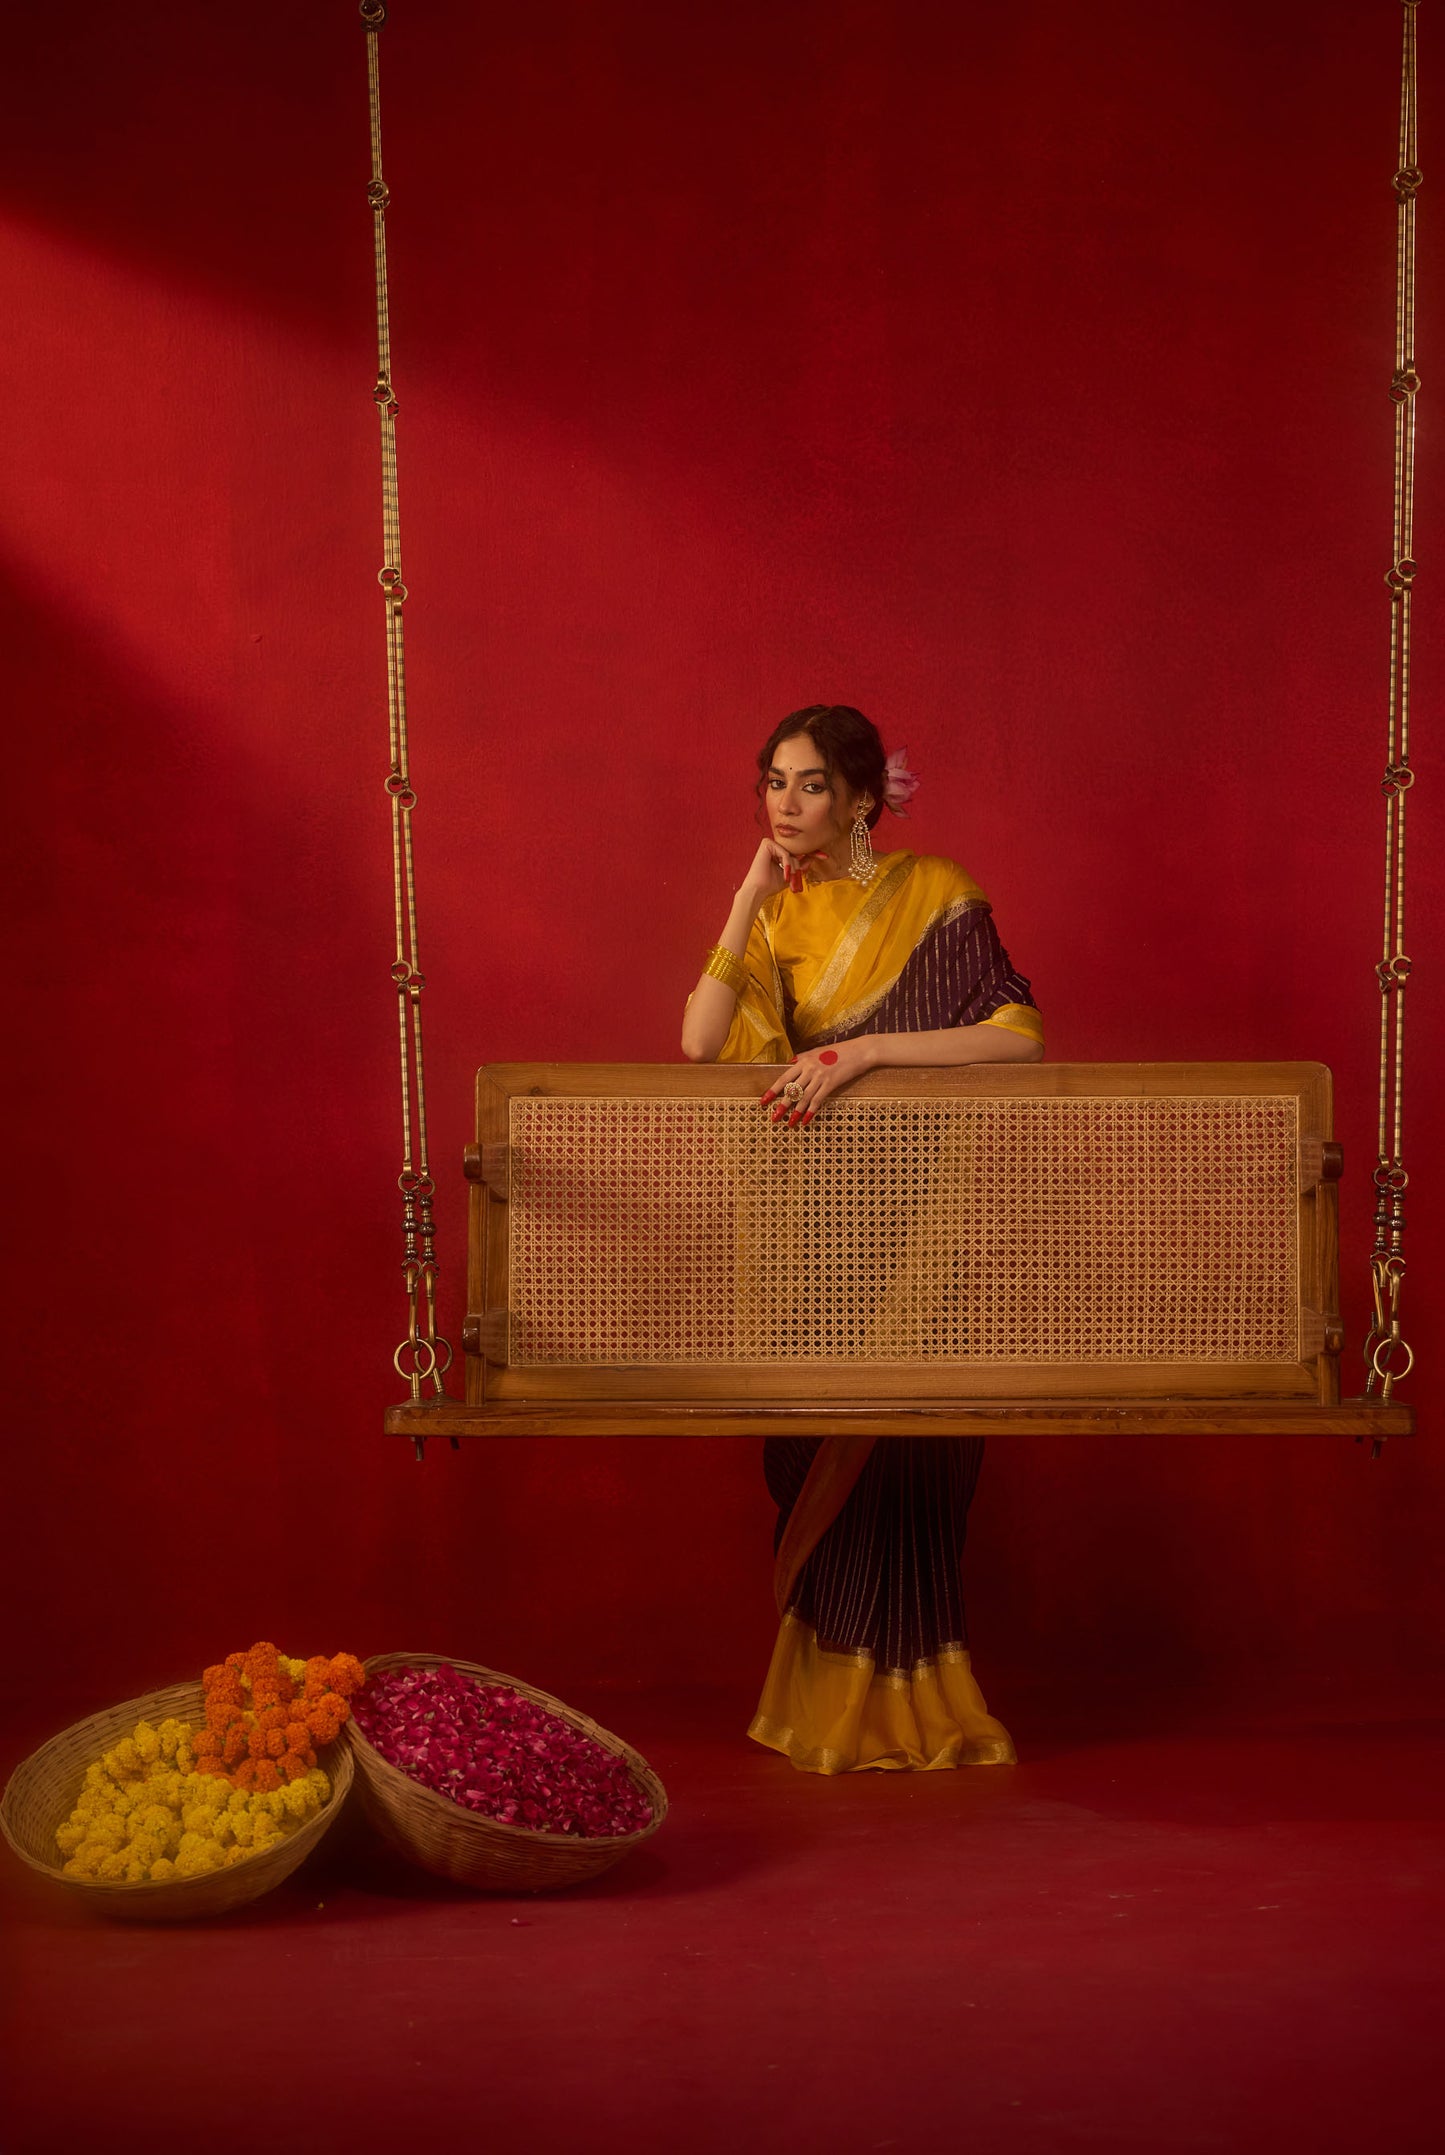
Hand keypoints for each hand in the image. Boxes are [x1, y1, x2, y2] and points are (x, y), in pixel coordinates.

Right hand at [739, 836, 827, 904]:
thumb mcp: (791, 875)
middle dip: (799, 866)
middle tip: (795, 878)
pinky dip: (787, 865)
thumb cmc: (771, 885)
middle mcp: (774, 846)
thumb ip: (800, 866)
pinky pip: (785, 853)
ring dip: (793, 868)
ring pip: (791, 853)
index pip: (797, 851)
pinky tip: (784, 874)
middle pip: (796, 852)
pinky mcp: (766, 843)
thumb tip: (812, 859)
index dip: (812, 853)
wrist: (758, 890)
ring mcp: (770, 843)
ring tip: (788, 879)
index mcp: (778, 852)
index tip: (825, 856)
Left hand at [759, 1038, 875, 1126]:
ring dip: (795, 1112)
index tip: (764, 1101)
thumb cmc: (839, 1051)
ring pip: (804, 1098)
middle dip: (782, 1106)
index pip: (783, 1078)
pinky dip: (810, 1111)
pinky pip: (818, 1100)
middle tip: (774, 1118)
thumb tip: (789, 1064)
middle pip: (792, 1091)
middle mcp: (809, 1069)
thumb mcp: (817, 1051)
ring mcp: (820, 1076)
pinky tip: (806, 1120)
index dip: (772, 1091)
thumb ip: (802, 1058)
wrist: (859, 1051)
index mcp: (803, 1061)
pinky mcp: (831, 1083)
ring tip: (789, 1123)